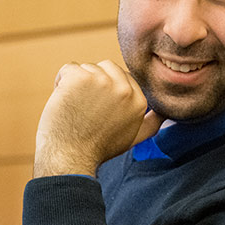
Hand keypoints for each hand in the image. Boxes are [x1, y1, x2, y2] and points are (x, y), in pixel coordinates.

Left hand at [34, 60, 163, 176]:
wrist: (71, 157)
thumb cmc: (98, 148)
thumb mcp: (134, 137)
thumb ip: (151, 122)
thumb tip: (163, 113)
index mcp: (139, 100)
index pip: (122, 77)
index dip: (106, 90)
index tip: (97, 109)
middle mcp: (124, 89)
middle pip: (106, 67)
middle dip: (93, 83)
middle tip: (85, 107)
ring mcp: (101, 81)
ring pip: (87, 68)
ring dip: (76, 83)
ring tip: (74, 106)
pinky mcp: (79, 78)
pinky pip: (68, 68)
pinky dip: (61, 81)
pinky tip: (63, 101)